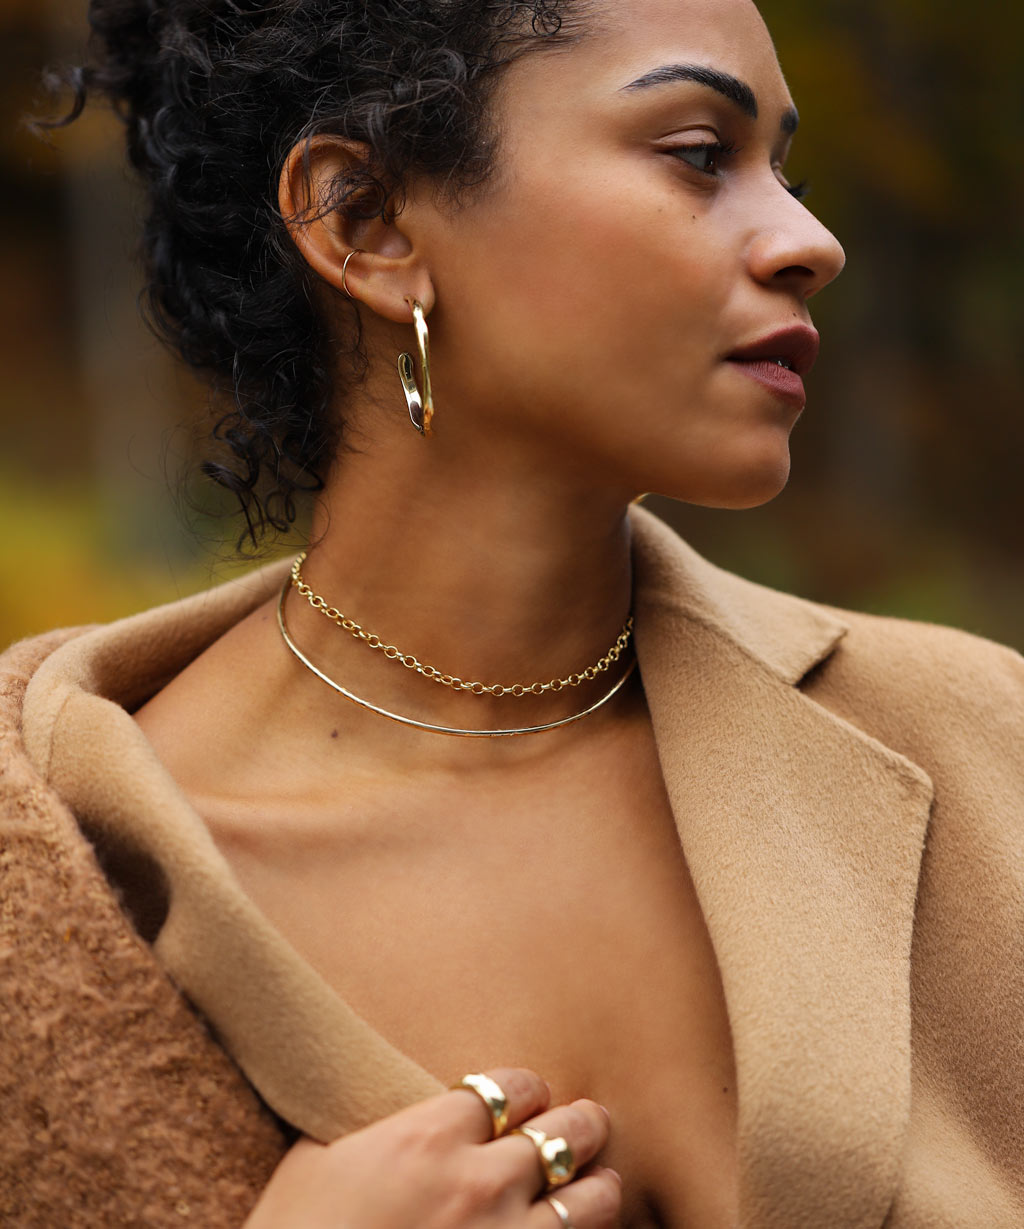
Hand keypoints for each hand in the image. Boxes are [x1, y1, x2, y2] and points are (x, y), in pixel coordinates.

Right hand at [243, 1067, 620, 1227]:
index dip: (525, 1088)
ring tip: (602, 1180)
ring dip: (599, 1185)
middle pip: (563, 1131)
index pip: (509, 1087)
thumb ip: (371, 1127)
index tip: (527, 1096)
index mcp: (429, 1138)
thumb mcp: (316, 1161)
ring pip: (591, 1199)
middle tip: (588, 1122)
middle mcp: (479, 1183)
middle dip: (579, 1123)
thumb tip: (391, 1111)